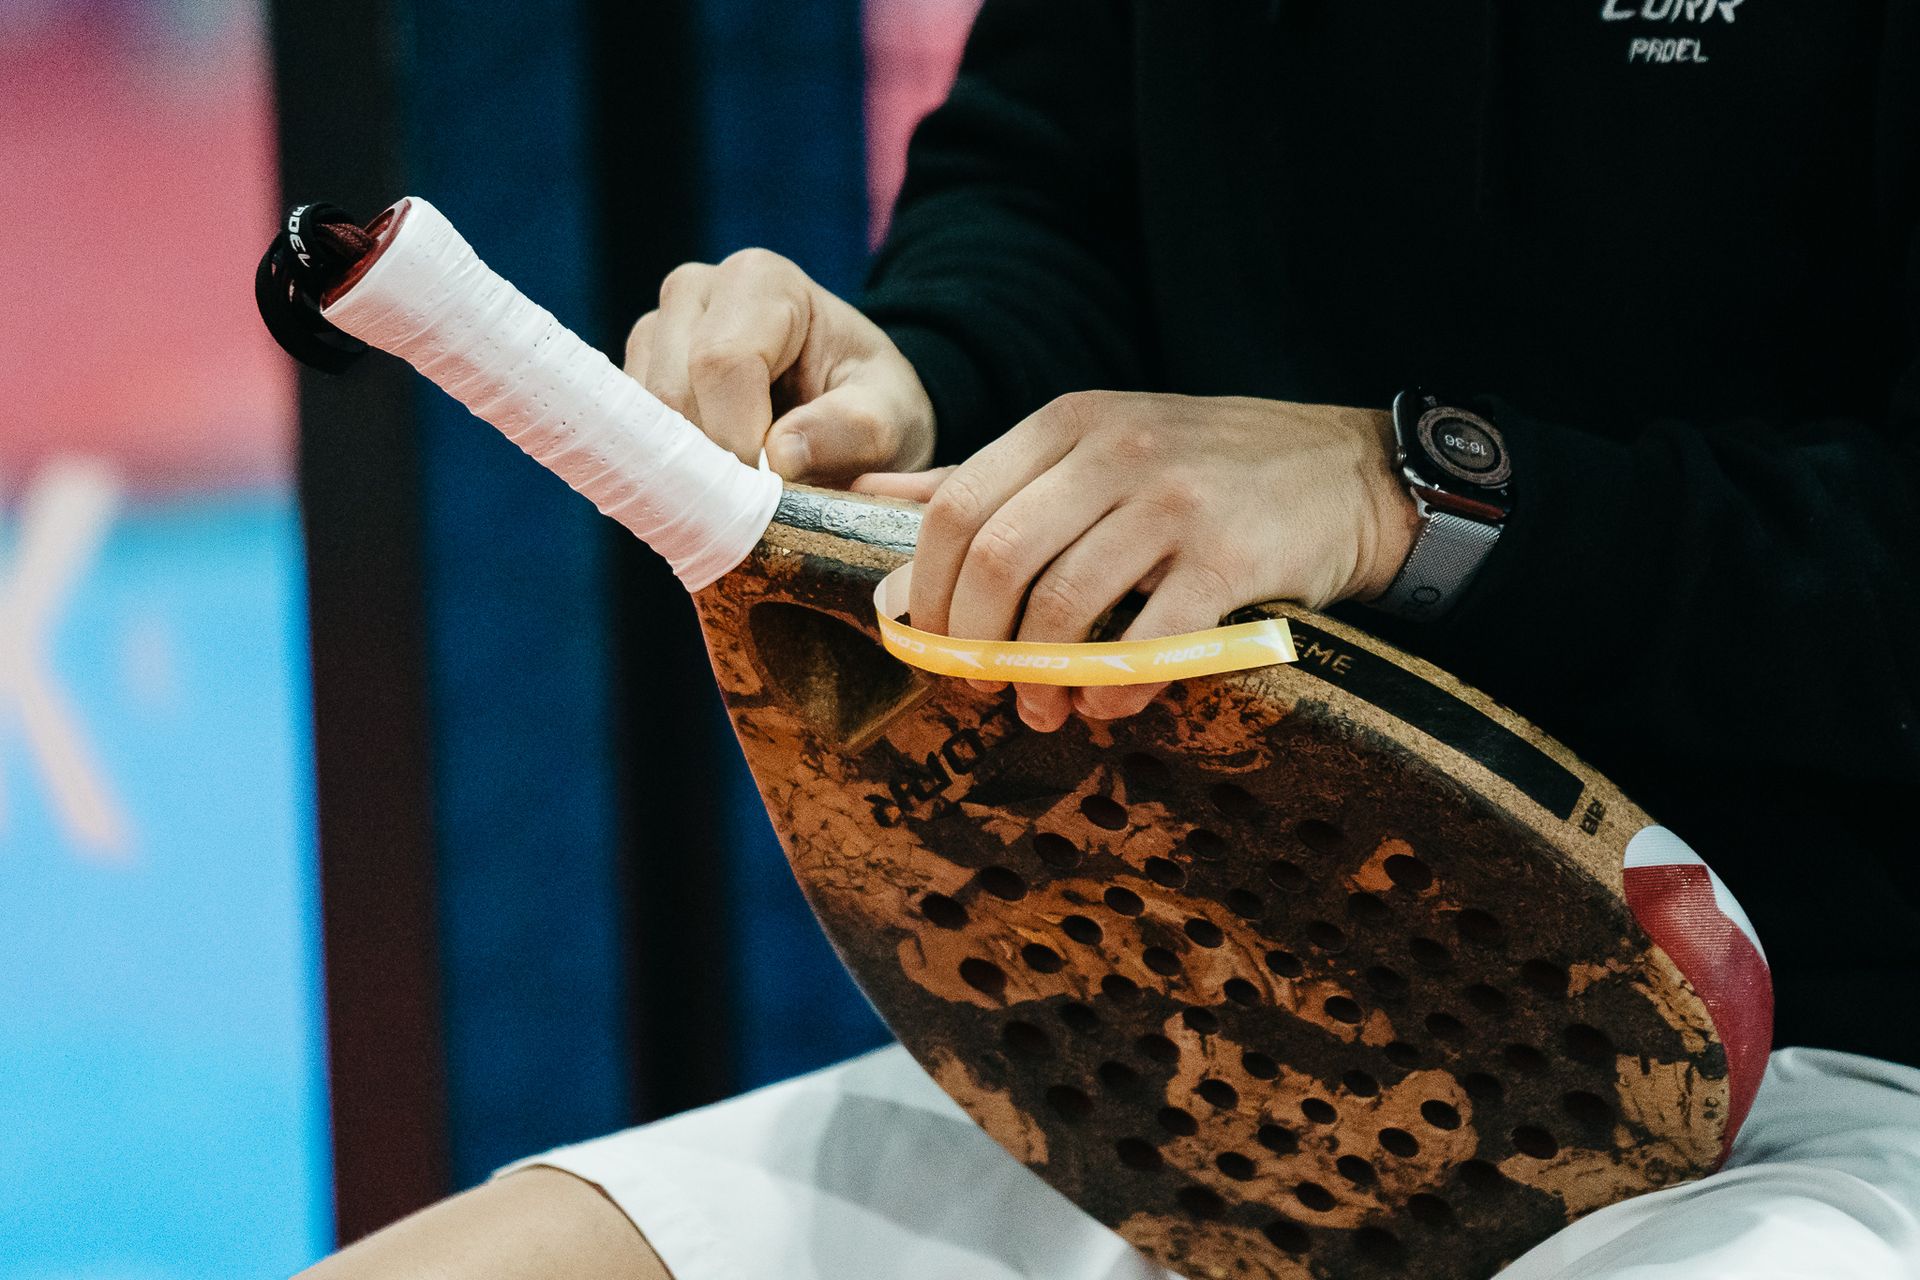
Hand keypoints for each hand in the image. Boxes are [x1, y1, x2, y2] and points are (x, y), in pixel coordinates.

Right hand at [625, 249, 935, 481]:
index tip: (773, 491)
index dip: (739, 438)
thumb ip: (852, 431)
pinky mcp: (636, 378)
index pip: (722, 362)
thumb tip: (781, 456)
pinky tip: (716, 484)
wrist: (851, 410)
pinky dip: (670, 472)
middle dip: (713, 461)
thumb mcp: (892, 419)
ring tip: (744, 492)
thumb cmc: (873, 406)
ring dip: (690, 471)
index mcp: (762, 282)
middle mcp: (696, 292)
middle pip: (672, 392)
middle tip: (759, 505)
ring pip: (643, 419)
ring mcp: (656, 333)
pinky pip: (631, 436)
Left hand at [854, 392, 1417, 731]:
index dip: (929, 588)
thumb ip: (987, 476)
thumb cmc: (1203, 471)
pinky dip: (1114, 687)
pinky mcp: (1232, 556)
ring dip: (1039, 677)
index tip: (930, 641)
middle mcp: (1115, 450)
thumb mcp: (1093, 448)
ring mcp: (1175, 500)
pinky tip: (1107, 706)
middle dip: (973, 639)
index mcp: (1067, 424)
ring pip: (1063, 603)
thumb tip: (868, 492)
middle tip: (980, 685)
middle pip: (998, 557)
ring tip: (1043, 711)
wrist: (1348, 472)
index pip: (957, 507)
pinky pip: (1149, 639)